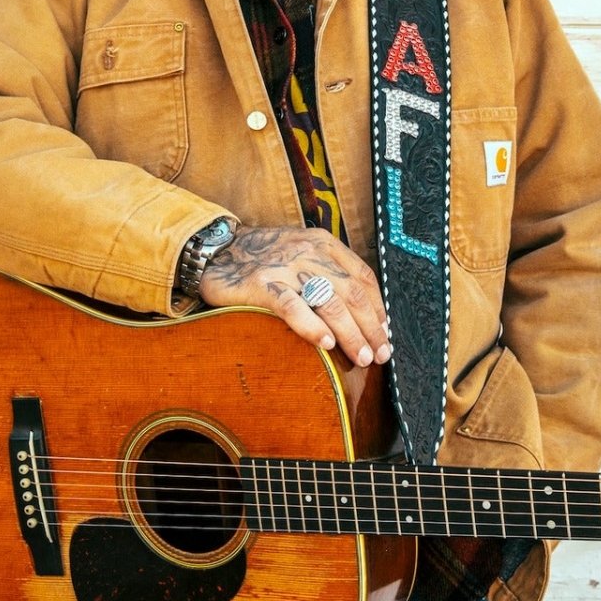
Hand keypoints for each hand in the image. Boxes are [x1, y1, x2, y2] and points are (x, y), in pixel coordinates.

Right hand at [200, 226, 391, 366]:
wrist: (216, 250)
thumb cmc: (263, 258)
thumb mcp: (301, 252)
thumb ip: (327, 272)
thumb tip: (359, 313)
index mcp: (323, 243)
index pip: (362, 277)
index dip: (378, 309)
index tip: (385, 334)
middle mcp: (308, 252)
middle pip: (351, 293)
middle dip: (370, 328)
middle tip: (380, 354)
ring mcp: (284, 267)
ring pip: (329, 302)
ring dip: (350, 334)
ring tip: (360, 357)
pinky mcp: (261, 284)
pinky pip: (293, 307)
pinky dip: (312, 326)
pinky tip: (326, 344)